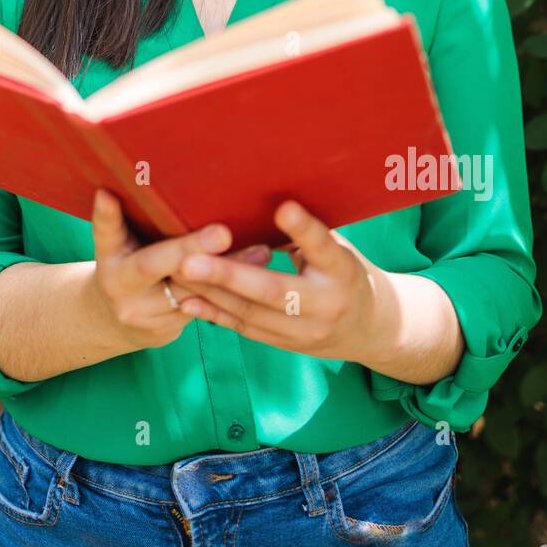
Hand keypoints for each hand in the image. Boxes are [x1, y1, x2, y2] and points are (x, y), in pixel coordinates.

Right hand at [90, 188, 270, 351]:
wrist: (113, 320)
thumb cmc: (121, 263)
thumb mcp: (113, 243)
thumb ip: (117, 219)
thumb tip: (117, 182)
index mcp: (108, 259)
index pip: (107, 234)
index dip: (108, 216)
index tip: (108, 194)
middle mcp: (123, 290)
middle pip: (157, 265)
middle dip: (191, 248)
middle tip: (223, 233)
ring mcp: (147, 315)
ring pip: (192, 291)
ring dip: (229, 272)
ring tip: (262, 252)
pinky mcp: (169, 331)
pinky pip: (206, 308)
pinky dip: (233, 291)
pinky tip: (262, 276)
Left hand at [170, 200, 382, 364]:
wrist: (370, 329)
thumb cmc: (346, 272)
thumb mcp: (337, 250)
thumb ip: (306, 235)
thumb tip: (262, 201)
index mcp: (343, 270)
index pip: (323, 247)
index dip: (303, 228)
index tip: (283, 207)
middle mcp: (326, 304)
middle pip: (273, 290)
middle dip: (228, 275)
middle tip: (189, 260)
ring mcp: (305, 331)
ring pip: (250, 313)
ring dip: (209, 293)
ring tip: (177, 273)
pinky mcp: (286, 345)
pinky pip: (245, 328)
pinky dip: (214, 314)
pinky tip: (186, 299)